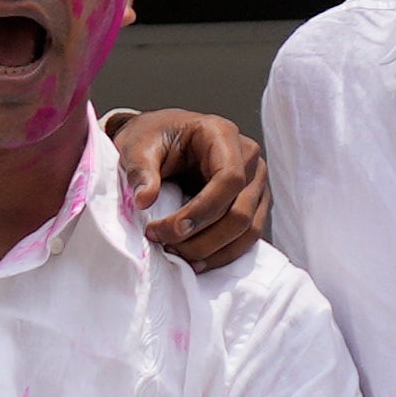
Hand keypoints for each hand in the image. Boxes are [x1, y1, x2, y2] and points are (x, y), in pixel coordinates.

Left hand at [109, 109, 267, 265]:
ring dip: (213, 251)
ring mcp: (257, 183)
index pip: (229, 179)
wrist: (164, 138)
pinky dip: (223, 254)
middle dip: (203, 238)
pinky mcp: (255, 204)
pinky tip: (195, 261)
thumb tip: (143, 201)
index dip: (202, 211)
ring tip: (177, 255)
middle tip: (164, 244)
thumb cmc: (153, 137)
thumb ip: (140, 171)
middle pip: (240, 211)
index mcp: (223, 135)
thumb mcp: (138, 146)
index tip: (168, 230)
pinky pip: (248, 236)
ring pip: (248, 229)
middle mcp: (250, 159)